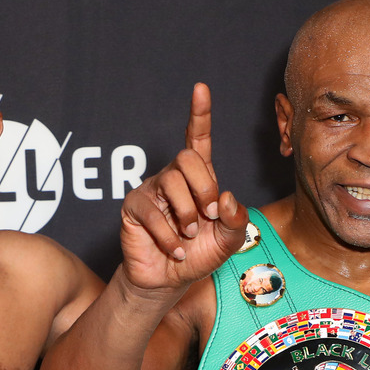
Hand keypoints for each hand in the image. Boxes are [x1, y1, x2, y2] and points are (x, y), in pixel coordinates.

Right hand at [120, 83, 248, 294]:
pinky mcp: (133, 208)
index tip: (200, 88)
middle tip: (209, 215)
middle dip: (204, 187)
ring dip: (187, 214)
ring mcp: (151, 190)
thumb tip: (225, 195)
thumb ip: (236, 219)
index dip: (199, 113)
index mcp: (198, 179)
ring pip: (171, 182)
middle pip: (187, 158)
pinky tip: (175, 250)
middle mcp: (173, 178)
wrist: (169, 281)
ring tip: (189, 235)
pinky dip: (169, 236)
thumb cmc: (198, 255)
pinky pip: (151, 212)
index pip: (198, 139)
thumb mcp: (229, 240)